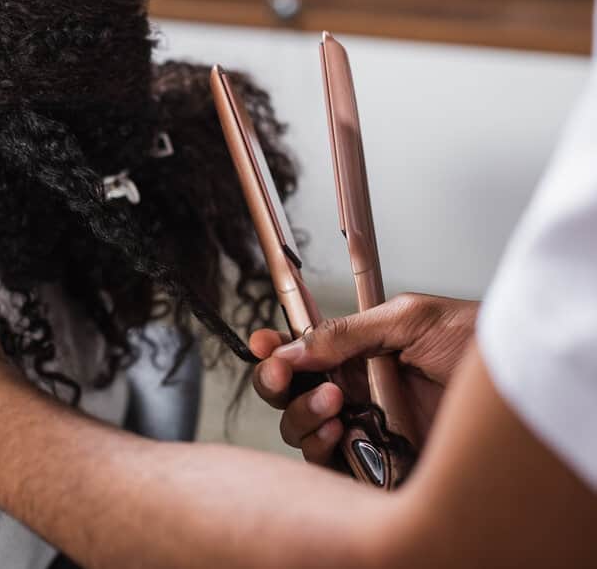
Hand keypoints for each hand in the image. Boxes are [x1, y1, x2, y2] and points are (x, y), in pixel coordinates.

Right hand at [249, 293, 478, 464]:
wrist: (521, 388)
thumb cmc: (478, 346)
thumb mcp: (409, 319)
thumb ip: (346, 332)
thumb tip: (293, 346)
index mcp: (358, 355)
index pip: (302, 354)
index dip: (275, 350)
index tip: (263, 345)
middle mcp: (355, 393)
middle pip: (291, 395)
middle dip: (277, 383)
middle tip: (284, 375)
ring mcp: (365, 429)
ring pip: (303, 431)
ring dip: (303, 414)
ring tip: (333, 402)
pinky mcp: (379, 465)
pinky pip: (331, 465)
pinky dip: (323, 448)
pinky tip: (340, 430)